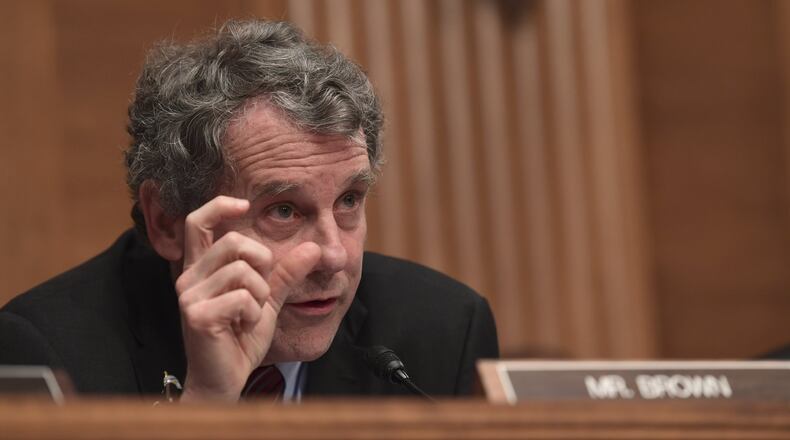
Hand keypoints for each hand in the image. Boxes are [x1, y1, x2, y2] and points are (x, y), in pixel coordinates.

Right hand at [175, 196, 320, 401]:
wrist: (226, 379)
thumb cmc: (240, 337)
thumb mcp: (268, 299)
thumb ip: (286, 272)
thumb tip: (314, 247)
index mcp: (201, 268)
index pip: (198, 221)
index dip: (219, 205)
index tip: (244, 204)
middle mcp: (188, 277)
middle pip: (234, 243)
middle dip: (260, 264)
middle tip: (259, 293)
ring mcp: (189, 296)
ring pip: (243, 271)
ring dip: (258, 296)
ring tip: (248, 316)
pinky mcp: (196, 315)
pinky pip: (242, 297)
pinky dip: (253, 313)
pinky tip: (242, 327)